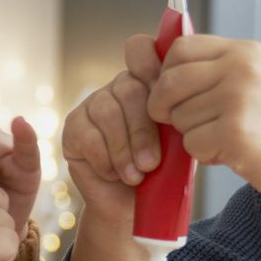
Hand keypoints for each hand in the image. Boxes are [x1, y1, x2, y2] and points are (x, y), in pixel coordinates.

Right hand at [61, 35, 163, 226]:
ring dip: (124, 148)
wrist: (133, 210)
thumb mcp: (178, 145)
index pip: (141, 50)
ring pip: (107, 112)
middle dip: (142, 129)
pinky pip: (88, 135)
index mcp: (147, 83)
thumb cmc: (160, 176)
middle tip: (152, 163)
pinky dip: (105, 159)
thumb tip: (187, 104)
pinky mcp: (73, 127)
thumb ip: (178, 119)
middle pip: (128, 88)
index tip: (163, 94)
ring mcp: (93, 105)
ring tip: (137, 176)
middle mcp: (118, 88)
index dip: (149, 63)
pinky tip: (115, 175)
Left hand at [148, 34, 260, 205]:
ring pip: (179, 117)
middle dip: (164, 108)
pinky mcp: (236, 131)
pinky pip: (192, 143)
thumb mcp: (258, 80)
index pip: (180, 49)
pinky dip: (205, 155)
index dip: (165, 74)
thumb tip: (166, 76)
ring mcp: (238, 98)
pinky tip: (230, 154)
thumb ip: (219, 71)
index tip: (171, 96)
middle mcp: (240, 68)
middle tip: (179, 124)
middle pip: (170, 82)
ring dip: (192, 136)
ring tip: (223, 140)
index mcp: (243, 52)